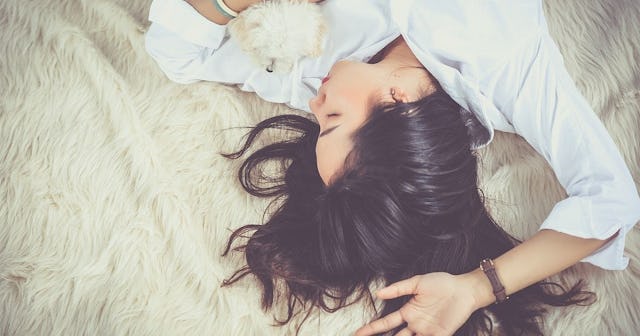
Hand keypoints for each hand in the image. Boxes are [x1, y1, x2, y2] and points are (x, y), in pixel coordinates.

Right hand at [355, 272, 477, 335]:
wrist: (464, 289)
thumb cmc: (442, 283)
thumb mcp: (417, 282)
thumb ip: (398, 288)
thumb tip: (378, 292)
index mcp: (408, 312)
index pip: (386, 323)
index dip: (372, 329)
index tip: (357, 333)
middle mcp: (415, 324)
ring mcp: (427, 331)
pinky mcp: (441, 335)